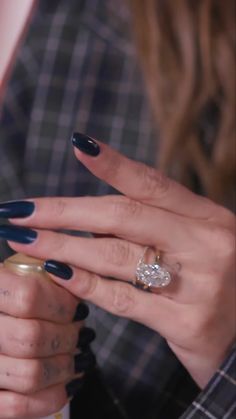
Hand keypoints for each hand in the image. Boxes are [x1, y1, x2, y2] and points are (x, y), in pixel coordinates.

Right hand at [0, 264, 92, 418]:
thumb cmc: (4, 301)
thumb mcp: (11, 277)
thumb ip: (35, 274)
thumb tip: (69, 274)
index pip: (28, 296)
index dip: (61, 303)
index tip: (77, 308)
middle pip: (33, 337)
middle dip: (68, 336)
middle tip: (80, 332)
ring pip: (30, 374)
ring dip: (64, 367)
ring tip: (76, 357)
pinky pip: (18, 406)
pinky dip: (51, 397)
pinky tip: (67, 384)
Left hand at [3, 134, 235, 388]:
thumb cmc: (215, 282)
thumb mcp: (198, 242)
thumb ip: (155, 226)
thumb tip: (89, 215)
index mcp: (209, 219)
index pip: (154, 184)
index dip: (114, 165)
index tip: (78, 145)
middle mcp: (207, 245)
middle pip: (124, 217)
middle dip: (66, 212)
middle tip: (22, 211)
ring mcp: (198, 285)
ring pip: (116, 257)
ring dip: (64, 247)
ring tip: (26, 241)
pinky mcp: (186, 323)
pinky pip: (123, 299)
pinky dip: (85, 285)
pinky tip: (57, 275)